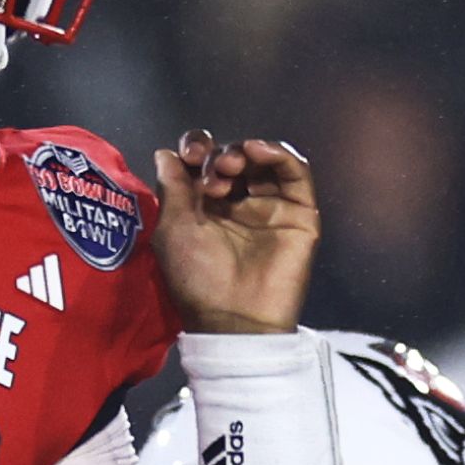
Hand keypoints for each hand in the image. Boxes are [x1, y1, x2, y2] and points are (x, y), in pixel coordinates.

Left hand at [151, 133, 316, 334]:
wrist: (234, 316)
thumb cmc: (197, 279)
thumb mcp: (172, 229)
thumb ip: (172, 188)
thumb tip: (165, 153)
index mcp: (205, 207)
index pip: (204, 162)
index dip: (196, 148)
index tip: (188, 156)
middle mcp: (238, 202)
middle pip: (232, 156)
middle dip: (217, 155)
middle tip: (211, 176)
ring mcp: (270, 206)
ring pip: (262, 159)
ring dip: (243, 151)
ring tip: (229, 166)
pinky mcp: (299, 212)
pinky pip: (296, 171)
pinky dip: (278, 153)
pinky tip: (257, 151)